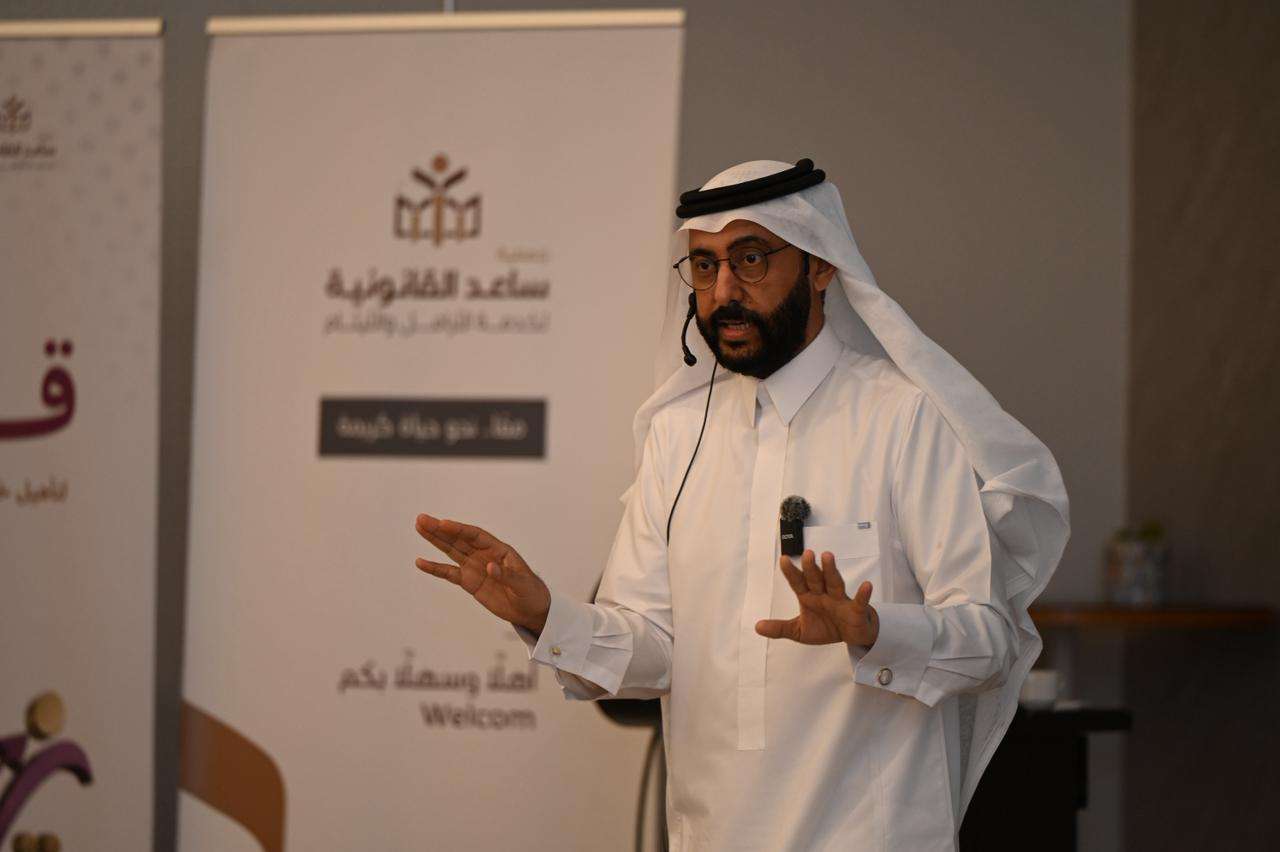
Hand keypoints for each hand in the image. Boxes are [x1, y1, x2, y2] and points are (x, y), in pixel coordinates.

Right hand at [414, 513, 550, 633]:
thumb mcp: (523, 584)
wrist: (530, 610)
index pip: (476, 536)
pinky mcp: (469, 582)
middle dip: (440, 530)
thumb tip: (490, 567)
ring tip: (419, 528)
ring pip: (451, 551)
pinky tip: (421, 562)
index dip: (459, 529)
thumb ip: (507, 576)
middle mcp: (484, 555)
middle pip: (459, 539)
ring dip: (435, 540)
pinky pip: (449, 573)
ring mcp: (475, 567)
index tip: (444, 523)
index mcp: (499, 550)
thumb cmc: (531, 592)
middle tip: (422, 519)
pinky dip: (435, 568)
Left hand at [755, 550, 878, 647]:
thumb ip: (780, 628)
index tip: (783, 559)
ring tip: (828, 556)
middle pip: (816, 579)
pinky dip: (863, 594)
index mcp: (809, 597)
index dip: (791, 572)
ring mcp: (840, 600)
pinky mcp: (855, 610)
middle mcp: (823, 594)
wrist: (850, 636)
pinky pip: (859, 601)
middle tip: (807, 553)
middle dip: (811, 567)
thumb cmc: (825, 627)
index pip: (798, 583)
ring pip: (835, 583)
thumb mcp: (799, 631)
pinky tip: (866, 585)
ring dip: (831, 570)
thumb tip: (756, 626)